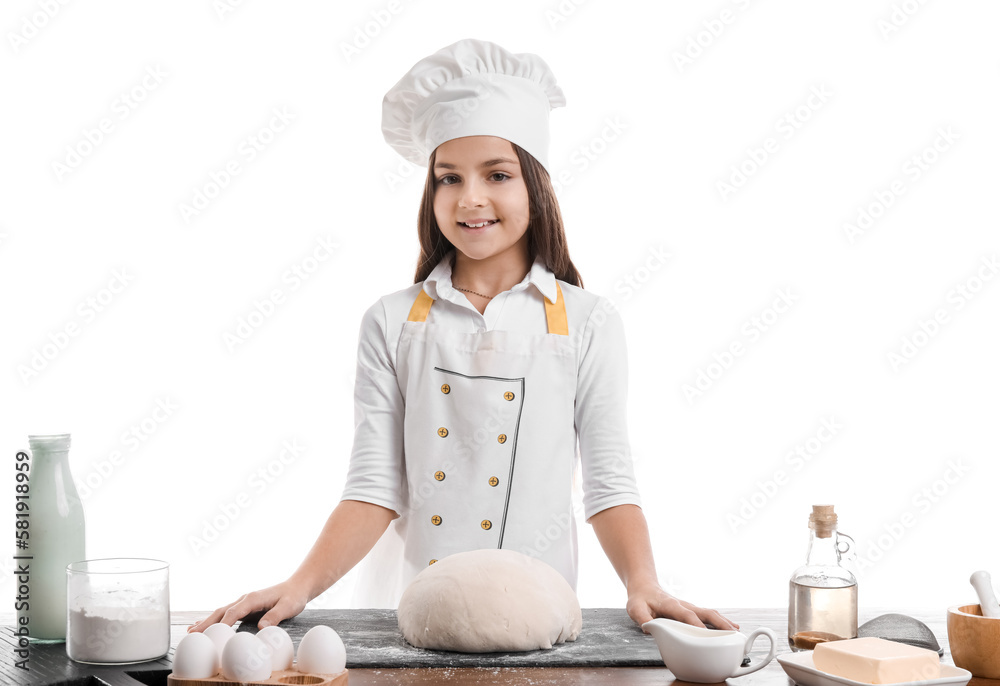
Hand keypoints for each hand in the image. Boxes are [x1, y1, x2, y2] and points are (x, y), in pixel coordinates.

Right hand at [186, 580, 310, 632]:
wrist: (297, 587)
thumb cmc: (293, 597)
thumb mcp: (288, 607)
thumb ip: (275, 616)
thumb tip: (262, 628)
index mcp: (253, 598)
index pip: (235, 611)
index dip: (224, 623)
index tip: (213, 634)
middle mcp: (245, 599)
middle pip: (222, 611)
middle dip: (207, 622)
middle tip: (192, 633)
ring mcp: (244, 603)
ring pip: (222, 612)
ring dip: (207, 621)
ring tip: (191, 631)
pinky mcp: (246, 608)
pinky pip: (227, 614)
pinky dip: (215, 620)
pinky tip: (204, 625)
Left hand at [626, 582, 739, 631]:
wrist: (645, 587)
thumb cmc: (641, 599)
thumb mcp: (635, 608)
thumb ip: (642, 618)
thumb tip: (649, 628)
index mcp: (671, 605)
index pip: (686, 615)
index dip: (695, 624)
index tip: (705, 635)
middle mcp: (684, 605)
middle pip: (705, 612)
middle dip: (719, 622)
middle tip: (731, 633)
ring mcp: (689, 607)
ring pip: (709, 613)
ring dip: (723, 621)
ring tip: (736, 632)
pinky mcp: (691, 610)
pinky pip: (708, 615)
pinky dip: (720, 621)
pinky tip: (730, 628)